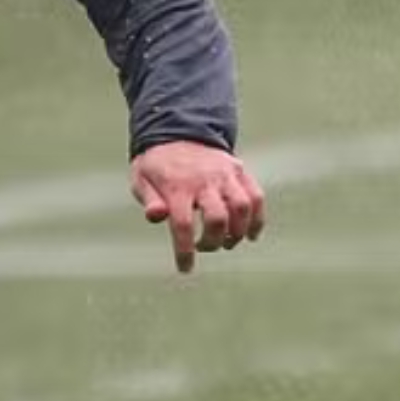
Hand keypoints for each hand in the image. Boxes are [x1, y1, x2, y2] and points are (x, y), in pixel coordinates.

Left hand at [130, 141, 265, 273]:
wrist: (177, 132)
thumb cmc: (157, 165)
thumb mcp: (141, 179)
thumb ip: (149, 200)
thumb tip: (156, 216)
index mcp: (176, 185)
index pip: (182, 224)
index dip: (185, 251)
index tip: (186, 268)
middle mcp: (204, 179)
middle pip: (217, 218)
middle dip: (213, 242)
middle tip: (204, 246)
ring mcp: (224, 174)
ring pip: (242, 207)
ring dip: (238, 232)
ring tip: (228, 242)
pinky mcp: (239, 171)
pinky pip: (256, 196)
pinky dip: (258, 219)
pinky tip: (250, 234)